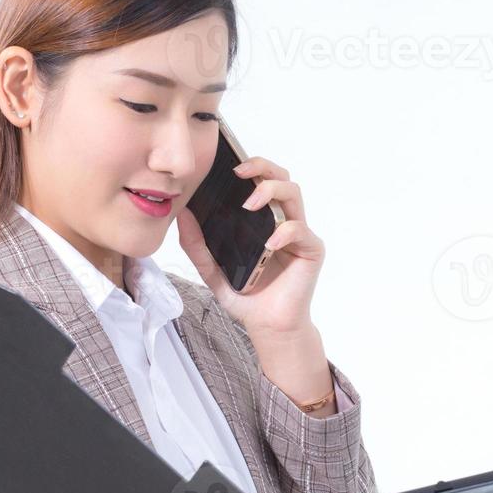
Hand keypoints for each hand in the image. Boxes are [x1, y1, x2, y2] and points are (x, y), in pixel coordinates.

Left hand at [175, 156, 323, 339]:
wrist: (267, 327)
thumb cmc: (248, 297)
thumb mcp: (212, 270)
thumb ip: (197, 244)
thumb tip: (181, 215)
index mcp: (263, 220)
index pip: (261, 181)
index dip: (250, 166)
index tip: (226, 165)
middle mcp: (283, 221)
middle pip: (281, 177)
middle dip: (262, 167)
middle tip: (240, 173)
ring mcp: (299, 234)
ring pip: (293, 193)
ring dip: (271, 191)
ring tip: (250, 204)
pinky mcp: (311, 250)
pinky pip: (301, 230)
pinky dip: (284, 232)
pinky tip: (268, 244)